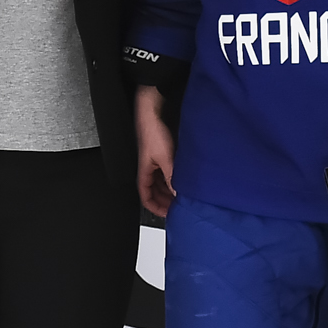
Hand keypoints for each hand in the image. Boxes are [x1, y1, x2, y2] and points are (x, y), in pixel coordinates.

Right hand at [136, 85, 175, 217]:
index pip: (146, 198)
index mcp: (144, 172)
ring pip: (161, 182)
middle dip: (164, 201)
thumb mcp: (165, 159)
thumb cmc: (153, 132)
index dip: (155, 208)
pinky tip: (183, 179)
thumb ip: (172, 178)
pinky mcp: (162, 153)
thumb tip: (178, 194)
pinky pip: (166, 172)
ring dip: (169, 190)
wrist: (153, 113)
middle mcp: (148, 168)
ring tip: (182, 195)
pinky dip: (173, 179)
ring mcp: (155, 161)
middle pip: (154, 192)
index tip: (167, 215)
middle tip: (177, 208)